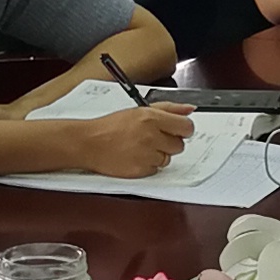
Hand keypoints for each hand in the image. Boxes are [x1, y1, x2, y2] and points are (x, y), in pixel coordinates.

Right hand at [64, 102, 194, 177]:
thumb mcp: (140, 110)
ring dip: (158, 155)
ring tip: (140, 147)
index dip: (183, 130)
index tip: (177, 131)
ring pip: (168, 159)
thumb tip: (189, 109)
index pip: (186, 127)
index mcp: (152, 118)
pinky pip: (156, 170)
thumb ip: (169, 109)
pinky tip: (135, 157)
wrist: (89, 143)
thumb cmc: (111, 126)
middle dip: (169, 143)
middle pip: (179, 145)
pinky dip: (148, 165)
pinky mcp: (141, 170)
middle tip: (153, 139)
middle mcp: (151, 136)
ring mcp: (147, 155)